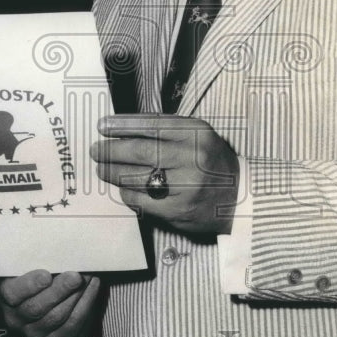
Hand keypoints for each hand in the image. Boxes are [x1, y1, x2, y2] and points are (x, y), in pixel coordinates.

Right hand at [0, 270, 99, 336]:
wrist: (45, 300)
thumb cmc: (36, 275)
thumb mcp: (27, 267)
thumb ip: (35, 260)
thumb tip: (58, 246)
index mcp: (5, 295)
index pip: (12, 293)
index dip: (29, 285)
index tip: (46, 275)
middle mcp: (16, 318)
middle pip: (37, 308)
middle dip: (59, 290)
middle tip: (76, 276)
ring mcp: (34, 333)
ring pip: (57, 317)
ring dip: (76, 295)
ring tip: (88, 277)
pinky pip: (73, 325)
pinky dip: (86, 304)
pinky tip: (93, 287)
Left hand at [91, 114, 238, 235]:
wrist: (240, 198)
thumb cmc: (211, 162)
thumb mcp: (197, 136)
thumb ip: (166, 131)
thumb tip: (122, 130)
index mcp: (196, 133)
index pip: (150, 125)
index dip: (121, 125)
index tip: (102, 126)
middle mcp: (191, 158)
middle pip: (139, 151)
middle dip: (111, 150)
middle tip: (96, 150)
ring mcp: (185, 186)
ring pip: (136, 177)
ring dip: (113, 173)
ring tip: (103, 169)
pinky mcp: (178, 211)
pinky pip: (141, 200)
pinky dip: (127, 193)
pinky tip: (123, 188)